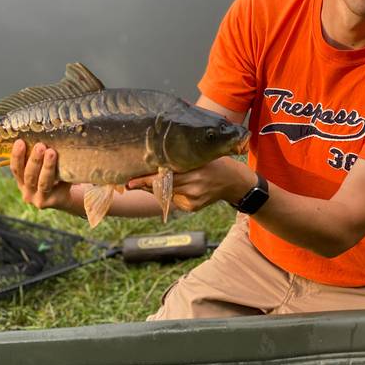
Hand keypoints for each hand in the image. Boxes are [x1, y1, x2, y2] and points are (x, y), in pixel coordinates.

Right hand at [10, 140, 73, 211]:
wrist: (64, 198)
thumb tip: (41, 133)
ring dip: (47, 166)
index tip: (20, 141)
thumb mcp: (40, 170)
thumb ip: (38, 158)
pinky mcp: (53, 201)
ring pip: (43, 182)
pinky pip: (59, 186)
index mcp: (21, 182)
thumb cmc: (51, 177)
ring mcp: (39, 199)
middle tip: (40, 146)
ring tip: (52, 152)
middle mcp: (27, 192)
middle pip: (29, 175)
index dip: (16, 156)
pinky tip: (68, 165)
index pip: (15, 169)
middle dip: (34, 160)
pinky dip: (62, 175)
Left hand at [126, 157, 253, 212]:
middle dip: (145, 185)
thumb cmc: (217, 163)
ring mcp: (192, 201)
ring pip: (166, 195)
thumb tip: (159, 160)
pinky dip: (169, 193)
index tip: (130, 182)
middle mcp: (193, 189)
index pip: (165, 178)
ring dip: (157, 189)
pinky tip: (172, 187)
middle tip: (129, 182)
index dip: (146, 180)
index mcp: (195, 173)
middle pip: (162, 188)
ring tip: (147, 181)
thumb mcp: (202, 156)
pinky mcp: (192, 208)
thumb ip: (183, 159)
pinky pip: (174, 200)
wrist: (234, 182)